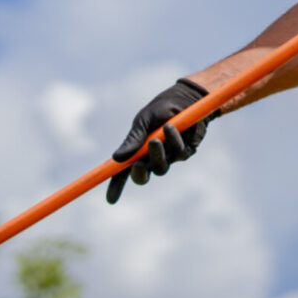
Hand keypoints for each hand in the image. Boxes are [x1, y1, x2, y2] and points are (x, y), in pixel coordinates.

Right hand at [106, 78, 212, 204]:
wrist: (187, 98)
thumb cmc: (161, 108)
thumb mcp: (143, 121)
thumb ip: (133, 139)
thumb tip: (117, 158)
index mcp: (136, 150)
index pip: (123, 172)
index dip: (116, 186)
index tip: (111, 199)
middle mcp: (151, 156)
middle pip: (142, 176)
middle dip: (139, 174)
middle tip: (137, 165)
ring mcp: (169, 155)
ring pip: (161, 167)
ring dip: (156, 155)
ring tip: (156, 140)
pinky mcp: (185, 151)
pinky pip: (178, 153)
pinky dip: (173, 141)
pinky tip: (170, 127)